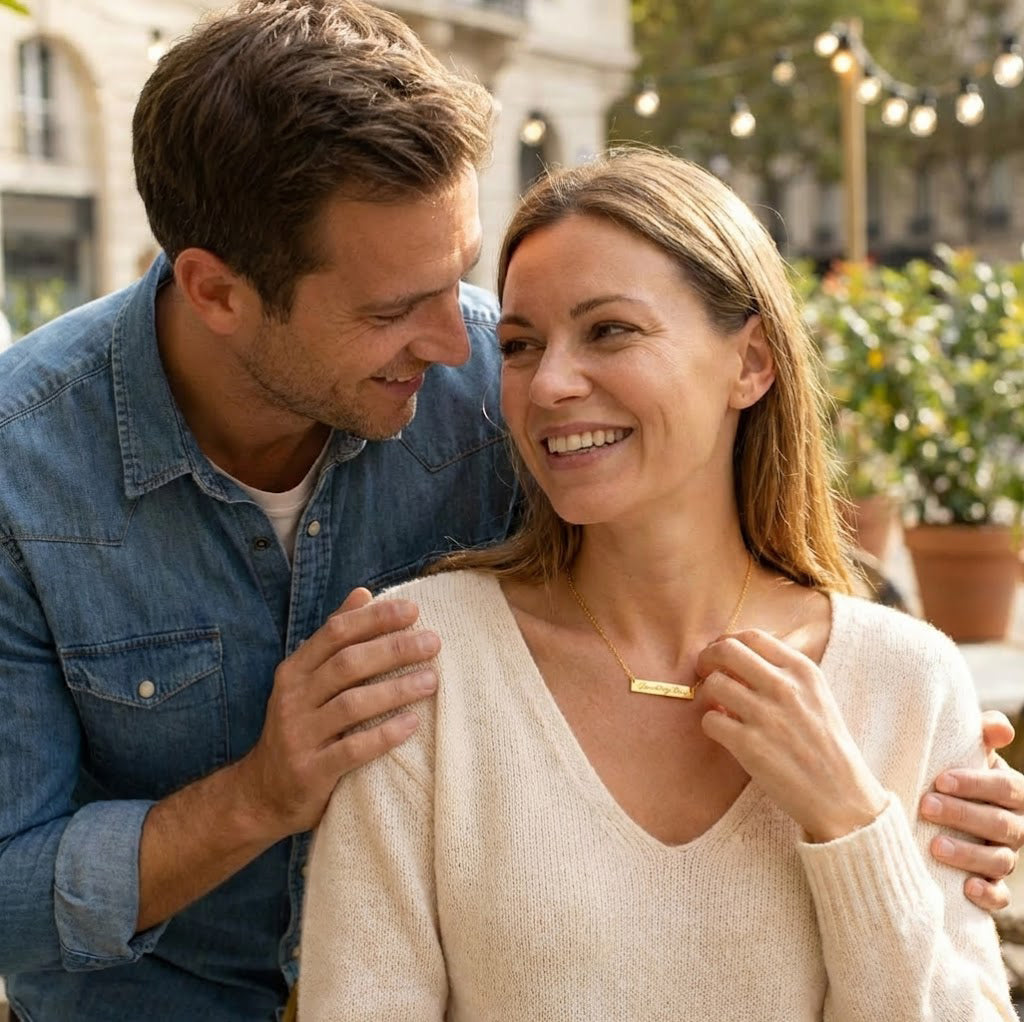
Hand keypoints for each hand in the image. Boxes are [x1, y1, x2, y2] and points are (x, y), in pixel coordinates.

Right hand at [236, 587, 438, 839]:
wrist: (261, 793)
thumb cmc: (300, 726)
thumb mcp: (307, 679)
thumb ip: (334, 638)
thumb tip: (363, 592)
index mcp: (294, 670)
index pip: (335, 633)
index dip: (374, 619)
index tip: (413, 610)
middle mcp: (293, 698)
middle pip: (347, 664)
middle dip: (393, 649)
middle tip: (433, 642)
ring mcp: (300, 735)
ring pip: (351, 705)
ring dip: (395, 689)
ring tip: (431, 679)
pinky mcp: (311, 771)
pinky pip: (352, 750)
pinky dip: (384, 735)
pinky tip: (412, 723)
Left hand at [697, 629, 887, 842]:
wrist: (841, 796)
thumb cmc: (826, 746)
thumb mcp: (817, 696)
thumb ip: (784, 673)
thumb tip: (740, 657)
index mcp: (803, 670)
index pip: (752, 636)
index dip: (729, 642)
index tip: (722, 656)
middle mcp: (784, 687)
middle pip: (725, 650)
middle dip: (707, 658)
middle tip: (704, 672)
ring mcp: (766, 715)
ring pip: (712, 683)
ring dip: (706, 694)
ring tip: (717, 706)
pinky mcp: (749, 745)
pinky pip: (709, 720)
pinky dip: (711, 724)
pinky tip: (724, 731)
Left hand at [920, 709, 1023, 910]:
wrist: (934, 807)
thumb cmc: (951, 773)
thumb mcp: (964, 752)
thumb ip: (981, 735)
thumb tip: (999, 727)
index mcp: (1012, 792)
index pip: (1008, 788)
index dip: (978, 785)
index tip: (941, 779)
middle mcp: (1015, 826)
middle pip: (1002, 824)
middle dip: (964, 815)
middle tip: (926, 805)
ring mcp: (1005, 856)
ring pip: (999, 860)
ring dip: (968, 854)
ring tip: (934, 846)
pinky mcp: (992, 884)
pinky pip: (1000, 896)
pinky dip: (988, 894)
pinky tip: (967, 887)